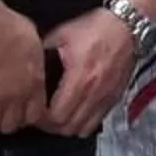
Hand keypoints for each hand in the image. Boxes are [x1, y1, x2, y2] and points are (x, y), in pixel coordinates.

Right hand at [0, 0, 47, 135]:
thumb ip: (33, 61)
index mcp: (33, 83)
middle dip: (4, 119)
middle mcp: (14, 98)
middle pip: (10, 125)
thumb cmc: (5, 24)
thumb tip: (31, 66)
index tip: (18, 108)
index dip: (25, 114)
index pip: (35, 115)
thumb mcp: (32, 41)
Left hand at [36, 8, 135, 137]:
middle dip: (51, 126)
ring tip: (57, 117)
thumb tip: (27, 64)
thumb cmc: (97, 28)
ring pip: (83, 129)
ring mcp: (106, 97)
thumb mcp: (62, 34)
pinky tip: (75, 112)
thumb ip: (43, 52)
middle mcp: (95, 92)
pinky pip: (97, 121)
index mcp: (80, 78)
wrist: (127, 26)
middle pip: (68, 128)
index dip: (40, 119)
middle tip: (41, 117)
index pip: (56, 116)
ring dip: (68, 127)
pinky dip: (84, 122)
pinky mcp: (115, 97)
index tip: (33, 112)